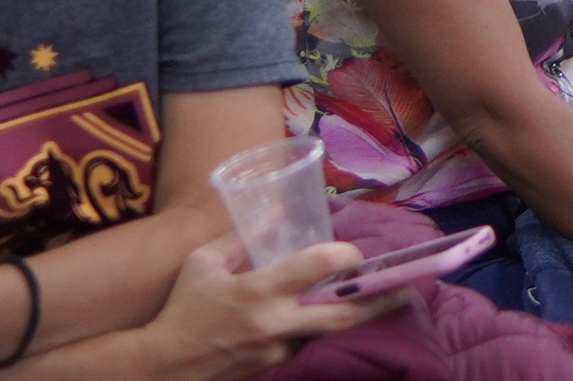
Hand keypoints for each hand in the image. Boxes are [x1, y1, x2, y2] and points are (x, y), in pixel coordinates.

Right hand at [142, 235, 402, 378]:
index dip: (345, 255)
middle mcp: (276, 323)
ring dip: (353, 314)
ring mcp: (279, 349)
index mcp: (258, 291)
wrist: (164, 367)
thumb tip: (277, 208)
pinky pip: (306, 341)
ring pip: (328, 330)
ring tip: (383, 297)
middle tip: (408, 286)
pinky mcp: (276, 366)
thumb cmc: (183, 309)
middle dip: (380, 299)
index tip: (355, 252)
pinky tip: (329, 313)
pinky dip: (319, 326)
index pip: (317, 267)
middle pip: (342, 313)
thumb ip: (241, 237)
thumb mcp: (203, 263)